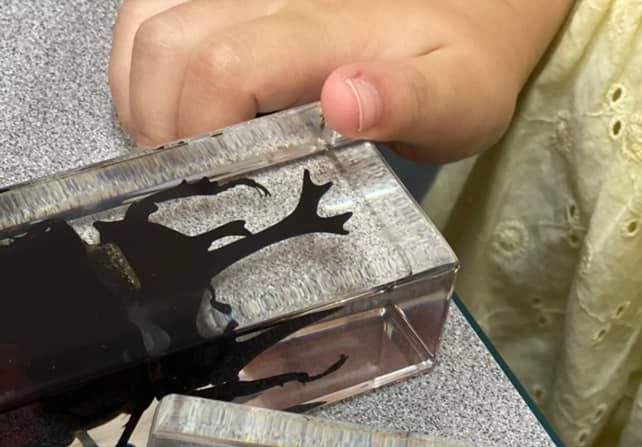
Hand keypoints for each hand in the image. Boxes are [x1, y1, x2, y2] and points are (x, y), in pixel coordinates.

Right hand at [109, 0, 570, 160]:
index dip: (202, 142)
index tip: (220, 193)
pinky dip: (138, 72)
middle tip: (197, 189)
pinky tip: (173, 115)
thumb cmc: (457, 69)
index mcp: (327, 31)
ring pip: (147, 31)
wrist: (464, 12)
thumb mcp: (457, 99)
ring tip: (185, 160)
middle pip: (170, 53)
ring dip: (146, 105)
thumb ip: (405, 101)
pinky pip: (146, 15)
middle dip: (167, 134)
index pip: (224, 71)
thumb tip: (342, 101)